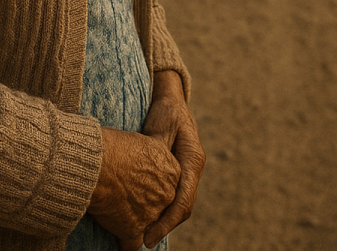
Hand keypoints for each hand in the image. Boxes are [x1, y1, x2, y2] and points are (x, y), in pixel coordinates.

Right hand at [87, 127, 180, 250]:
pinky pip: (131, 244)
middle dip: (146, 204)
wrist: (96, 163)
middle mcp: (166, 193)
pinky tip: (117, 237)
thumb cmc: (114, 147)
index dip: (151, 185)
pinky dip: (124, 242)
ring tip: (118, 214)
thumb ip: (151, 156)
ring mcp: (152, 214)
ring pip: (148, 225)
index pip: (167, 184)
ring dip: (135, 222)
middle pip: (160, 204)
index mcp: (171, 170)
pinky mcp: (133, 230)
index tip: (139, 184)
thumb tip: (144, 160)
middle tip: (128, 198)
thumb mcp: (143, 142)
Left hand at [141, 71, 205, 248]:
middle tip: (144, 241)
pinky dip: (162, 209)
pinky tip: (146, 218)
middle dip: (165, 226)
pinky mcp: (180, 172)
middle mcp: (193, 168)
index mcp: (193, 159)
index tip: (150, 237)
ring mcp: (188, 171)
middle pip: (183, 207)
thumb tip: (152, 174)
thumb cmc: (165, 110)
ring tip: (143, 236)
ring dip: (164, 220)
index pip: (183, 199)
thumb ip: (158, 150)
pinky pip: (174, 196)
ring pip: (179, 204)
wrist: (171, 99)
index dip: (167, 221)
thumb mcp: (161, 126)